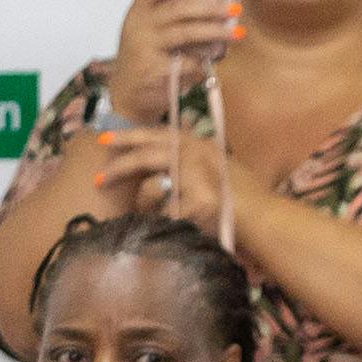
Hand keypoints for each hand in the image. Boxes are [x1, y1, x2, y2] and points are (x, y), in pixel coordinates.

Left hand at [90, 123, 231, 232]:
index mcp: (198, 144)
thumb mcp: (216, 167)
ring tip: (128, 201)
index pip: (157, 135)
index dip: (130, 136)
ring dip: (140, 196)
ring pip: (151, 186)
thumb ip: (191, 163)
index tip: (105, 139)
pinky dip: (166, 223)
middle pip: (146, 154)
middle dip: (118, 165)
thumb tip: (165, 169)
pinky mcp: (197, 199)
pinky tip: (171, 226)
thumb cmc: (241, 197)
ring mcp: (196, 174)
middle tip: (97, 178)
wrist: (264, 216)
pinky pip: (167, 215)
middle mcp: (195, 153)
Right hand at [105, 0, 237, 123]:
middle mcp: (139, 26)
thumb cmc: (145, 60)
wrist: (126, 97)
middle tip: (235, 8)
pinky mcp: (154, 70)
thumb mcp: (148, 33)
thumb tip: (214, 5)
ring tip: (238, 33)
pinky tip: (210, 66)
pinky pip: (188, 63)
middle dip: (211, 7)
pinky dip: (204, 65)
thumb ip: (171, 18)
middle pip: (179, 9)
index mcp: (137, 12)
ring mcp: (145, 48)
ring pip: (187, 33)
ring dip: (216, 32)